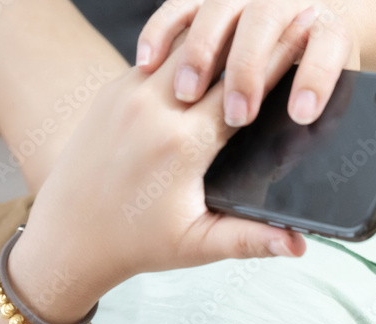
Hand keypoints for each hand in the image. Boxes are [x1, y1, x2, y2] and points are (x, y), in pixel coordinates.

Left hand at [15, 4, 361, 309]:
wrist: (68, 236)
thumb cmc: (136, 243)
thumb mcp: (198, 246)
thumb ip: (252, 241)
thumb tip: (300, 247)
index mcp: (180, 146)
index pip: (242, 91)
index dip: (279, 65)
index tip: (308, 45)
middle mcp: (152, 109)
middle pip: (217, 57)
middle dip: (258, 42)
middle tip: (293, 24)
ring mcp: (127, 94)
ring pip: (184, 46)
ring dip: (222, 39)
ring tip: (256, 32)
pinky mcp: (113, 91)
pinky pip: (158, 55)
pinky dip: (189, 49)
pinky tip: (215, 47)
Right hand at [136, 0, 360, 127]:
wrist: (313, 19)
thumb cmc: (320, 64)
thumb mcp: (330, 81)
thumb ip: (323, 105)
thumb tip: (306, 151)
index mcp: (330, 29)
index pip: (326, 47)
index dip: (316, 78)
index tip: (302, 114)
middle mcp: (287, 3)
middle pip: (263, 23)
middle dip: (248, 70)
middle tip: (239, 114)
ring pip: (217, 11)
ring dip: (202, 53)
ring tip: (189, 94)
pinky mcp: (208, 1)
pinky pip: (179, 7)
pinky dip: (162, 31)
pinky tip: (148, 64)